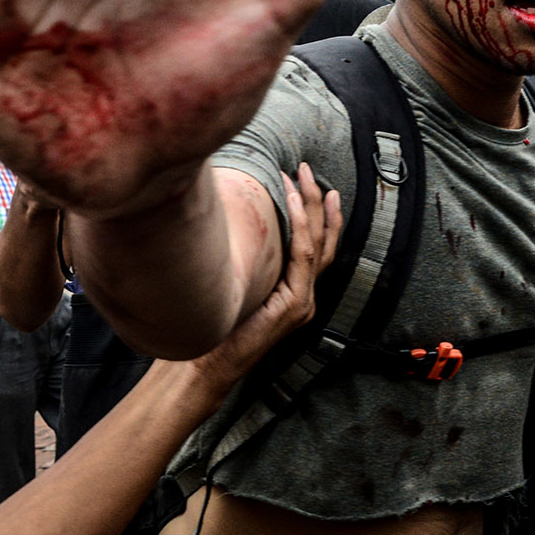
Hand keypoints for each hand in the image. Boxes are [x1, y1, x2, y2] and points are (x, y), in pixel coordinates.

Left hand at [187, 166, 341, 396]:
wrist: (210, 363)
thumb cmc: (216, 327)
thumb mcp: (238, 286)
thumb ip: (248, 264)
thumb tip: (235, 225)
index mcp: (296, 292)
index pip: (316, 246)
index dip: (319, 215)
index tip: (316, 185)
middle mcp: (305, 296)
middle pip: (324, 240)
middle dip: (319, 202)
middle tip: (310, 171)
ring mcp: (303, 301)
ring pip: (318, 244)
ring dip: (311, 207)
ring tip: (303, 178)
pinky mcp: (295, 305)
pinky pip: (304, 257)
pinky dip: (300, 227)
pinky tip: (292, 202)